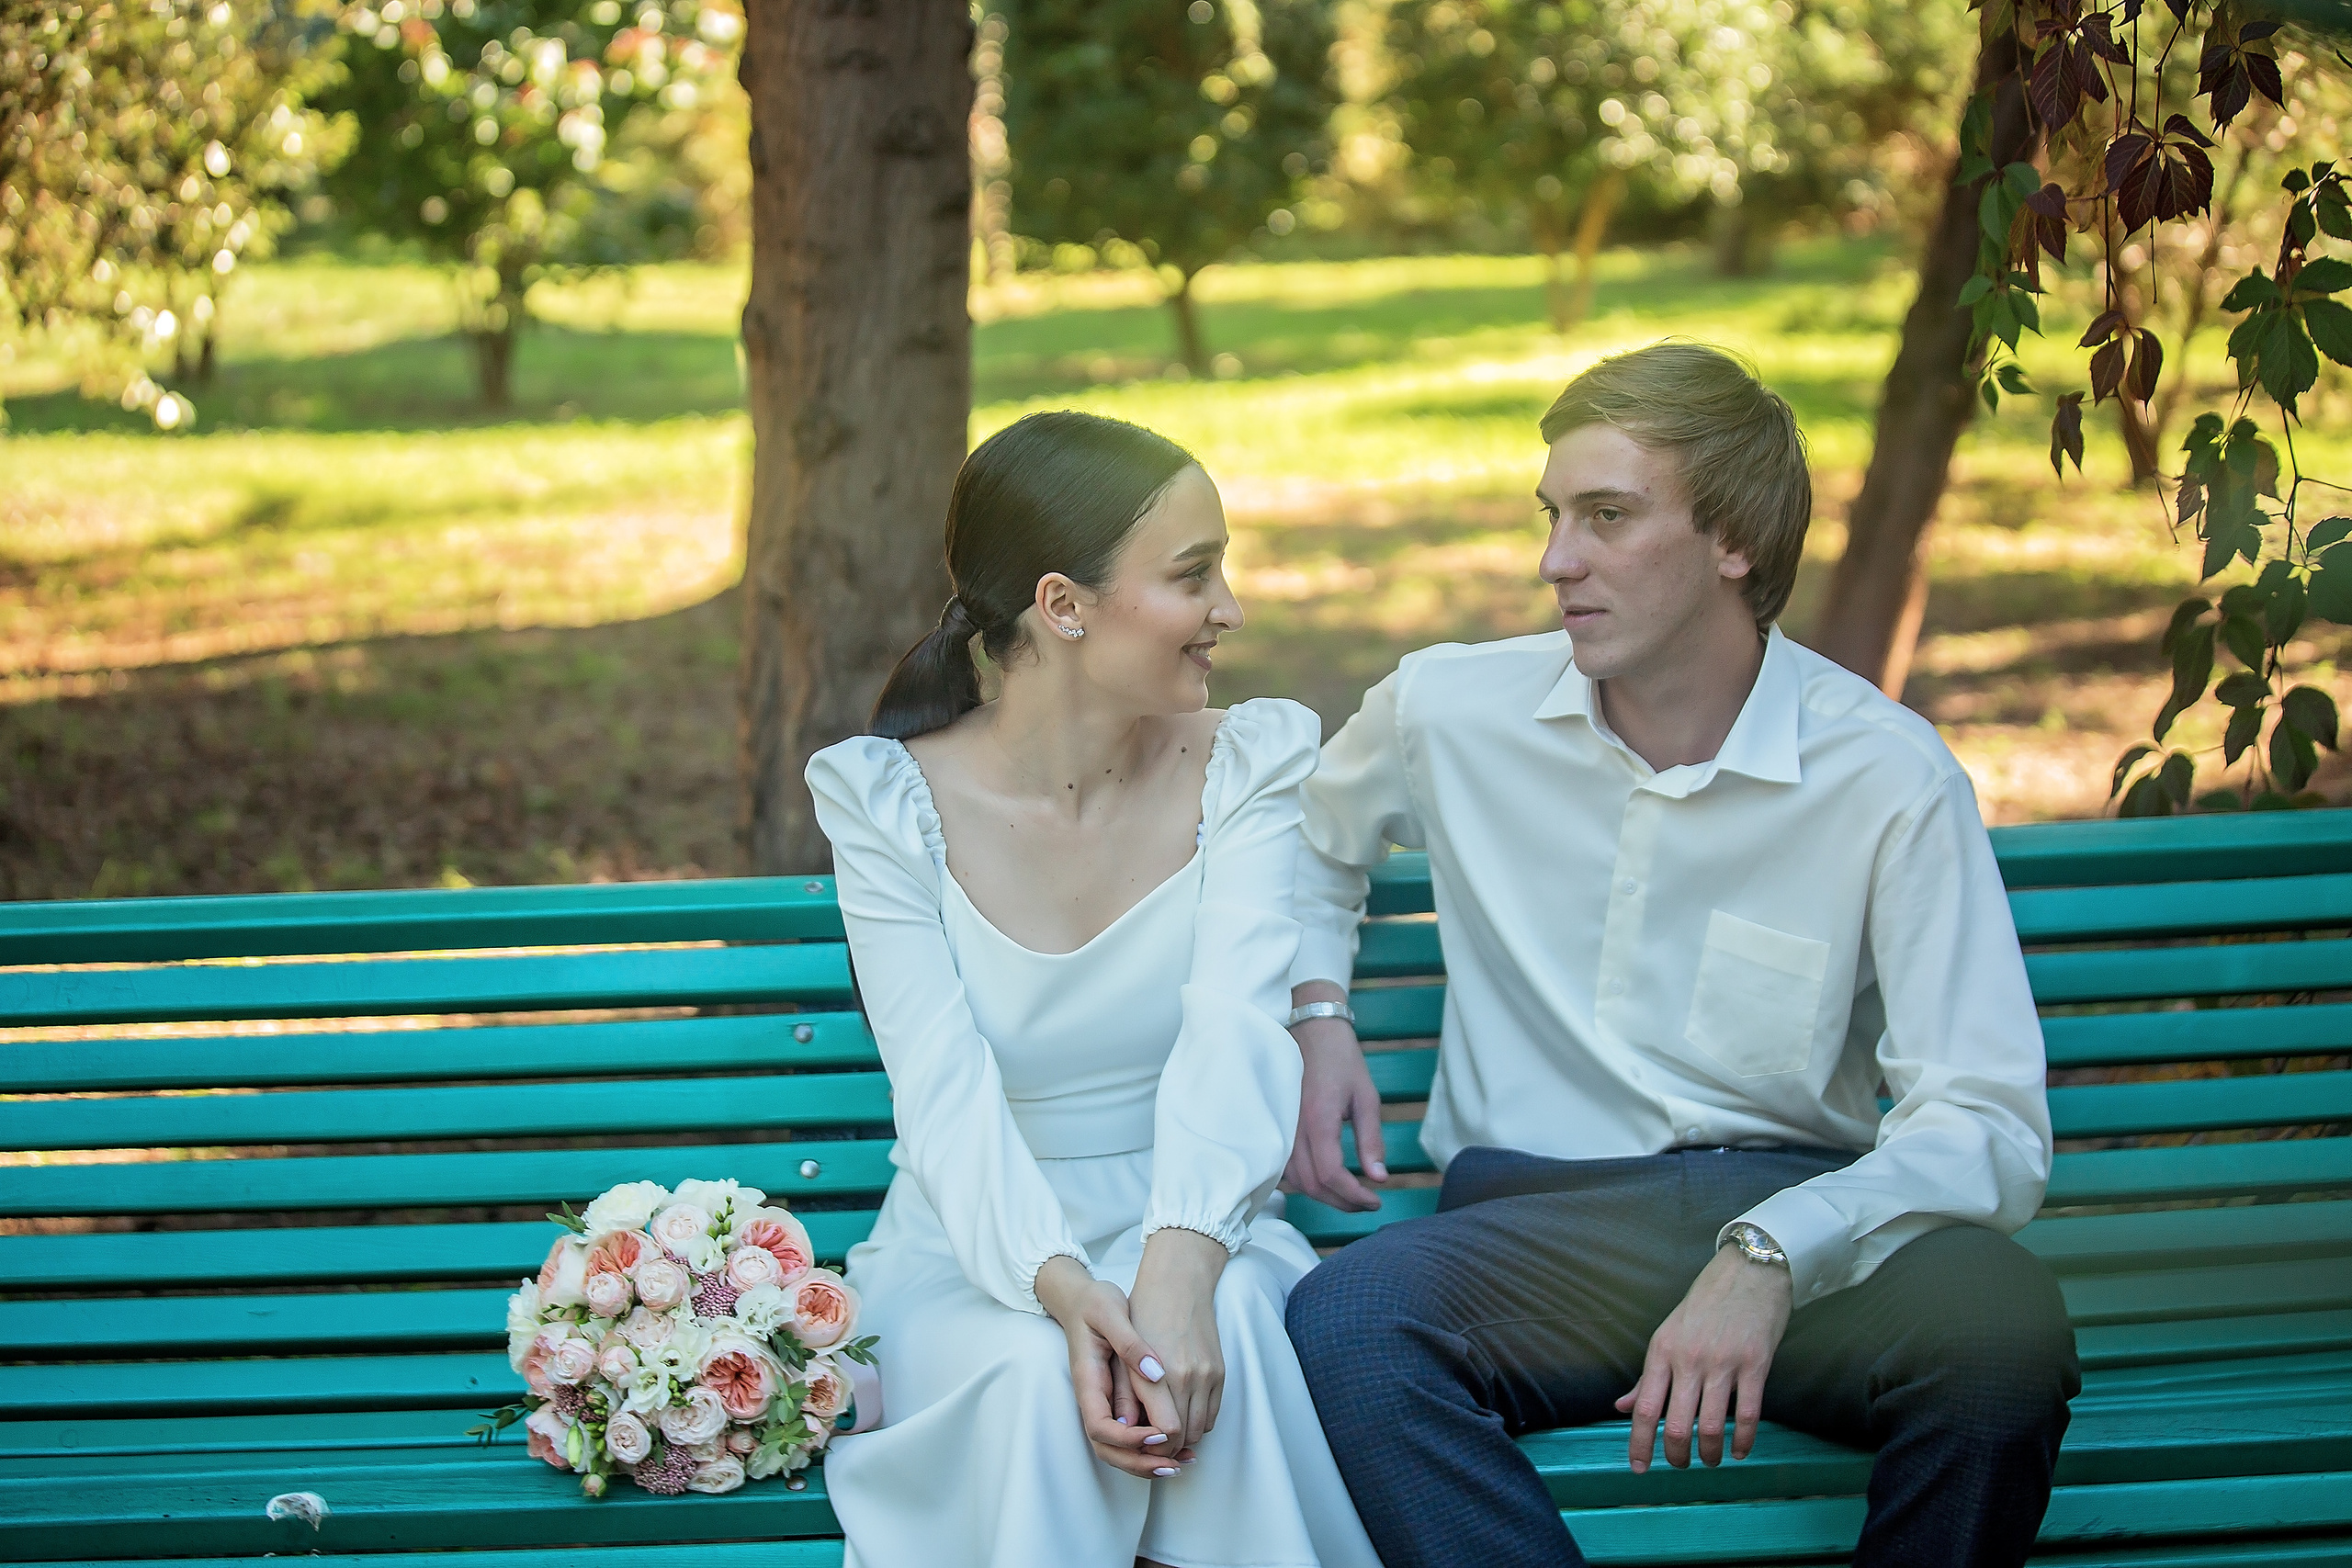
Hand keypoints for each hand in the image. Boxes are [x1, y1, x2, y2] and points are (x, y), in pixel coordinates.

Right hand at [1033, 1256, 1187, 1477]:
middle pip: (1108, 1450)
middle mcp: (1094, 1400)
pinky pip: (1129, 1436)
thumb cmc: (1094, 1303)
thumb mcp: (1110, 1312)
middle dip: (1141, 1463)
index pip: (1100, 1428)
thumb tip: (1156, 1373)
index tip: (1159, 1435)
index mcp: (1088, 1381)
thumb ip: (1130, 1343)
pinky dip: (1150, 1449)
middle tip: (1175, 1465)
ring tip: (1183, 1462)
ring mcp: (1104, 1403)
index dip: (1128, 1439)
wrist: (1081, 1299)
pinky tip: (1178, 1446)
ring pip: (1118, 1450)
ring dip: (1148, 1463)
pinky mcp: (1117, 1401)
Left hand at [1126, 1227, 1227, 1460]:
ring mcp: (1208, 1375)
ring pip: (1200, 1429)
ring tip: (1165, 1434)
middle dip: (1167, 1447)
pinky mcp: (1220, 1371)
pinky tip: (1182, 1414)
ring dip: (1184, 1437)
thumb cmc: (1143, 1314)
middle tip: (1151, 1448)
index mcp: (1161, 1373)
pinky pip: (1213, 1414)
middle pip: (1184, 1436)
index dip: (1154, 1448)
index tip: (1142, 1449)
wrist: (1178, 1282)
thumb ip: (1128, 1393)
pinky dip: (1198, 1421)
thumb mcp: (1125, 1351)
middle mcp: (1189, 1377)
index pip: (1165, 1432)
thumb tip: (1128, 1430)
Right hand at [1283, 983, 1387, 1211]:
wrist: (1312, 1032)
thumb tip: (1379, 1179)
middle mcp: (1294, 1129)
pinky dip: (1308, 1183)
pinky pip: (1287, 1169)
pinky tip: (1327, 1180)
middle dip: (1342, 1202)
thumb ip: (1371, 1140)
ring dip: (1325, 1196)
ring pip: (1297, 1181)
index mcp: (1319, 1120)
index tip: (1376, 1201)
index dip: (1354, 1196)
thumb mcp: (1367, 1097)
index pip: (1331, 1175)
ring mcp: (1282, 1129)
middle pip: (1312, 1185)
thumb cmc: (1343, 1061)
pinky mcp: (1278, 1128)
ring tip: (1351, 1195)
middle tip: (1368, 1202)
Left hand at [1615, 1245, 1791, 1471]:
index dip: (1639, 1444)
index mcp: (1661, 1350)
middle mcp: (1689, 1358)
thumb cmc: (1705, 1304)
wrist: (1749, 1271)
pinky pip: (1748, 1414)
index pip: (1644, 1407)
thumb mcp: (1668, 1333)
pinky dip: (1743, 1441)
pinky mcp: (1756, 1364)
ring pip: (1712, 1425)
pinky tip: (1739, 1450)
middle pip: (1676, 1424)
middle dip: (1677, 1456)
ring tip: (1711, 1461)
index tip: (1639, 1468)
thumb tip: (1621, 1406)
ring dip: (1711, 1454)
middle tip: (1680, 1465)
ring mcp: (1723, 1362)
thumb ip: (1648, 1375)